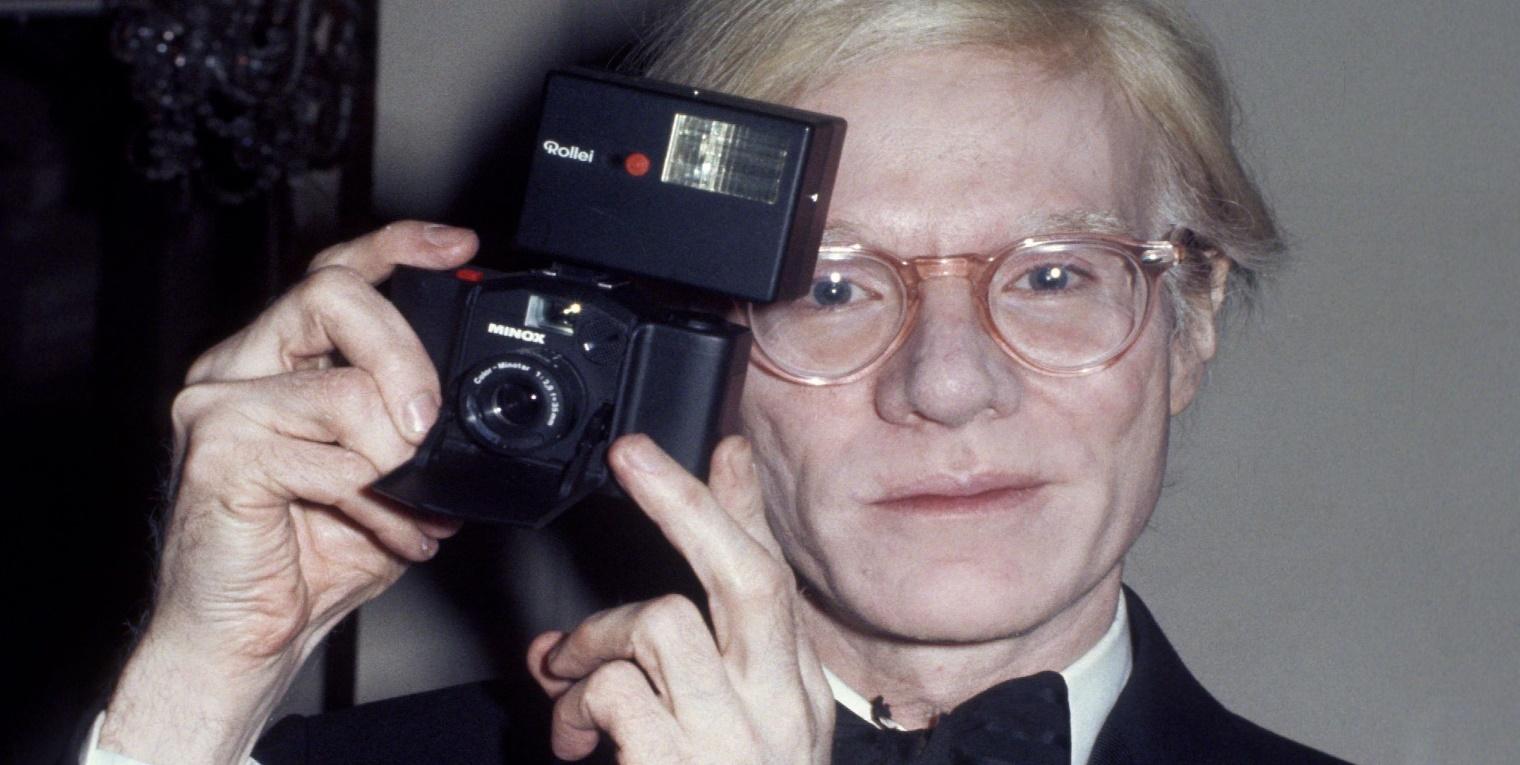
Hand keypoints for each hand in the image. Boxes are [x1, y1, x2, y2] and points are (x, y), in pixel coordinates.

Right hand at [100, 221, 477, 763]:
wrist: (249, 637)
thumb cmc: (311, 557)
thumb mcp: (391, 477)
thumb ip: (418, 427)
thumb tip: (479, 403)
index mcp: (278, 359)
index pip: (336, 274)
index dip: (398, 246)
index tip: (459, 249)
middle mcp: (240, 367)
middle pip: (332, 294)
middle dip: (406, 355)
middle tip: (430, 424)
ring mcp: (219, 406)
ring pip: (345, 387)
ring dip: (399, 461)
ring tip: (409, 508)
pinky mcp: (217, 454)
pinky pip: (332, 458)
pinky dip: (377, 504)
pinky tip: (383, 532)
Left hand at [526, 434, 835, 763]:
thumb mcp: (729, 739)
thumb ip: (675, 676)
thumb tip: (589, 630)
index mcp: (795, 695)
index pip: (775, 583)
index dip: (747, 509)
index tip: (727, 448)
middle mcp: (778, 709)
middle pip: (747, 574)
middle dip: (686, 502)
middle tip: (630, 455)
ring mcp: (732, 737)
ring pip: (663, 622)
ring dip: (595, 638)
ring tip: (567, 680)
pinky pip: (617, 690)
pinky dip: (577, 704)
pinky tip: (575, 737)